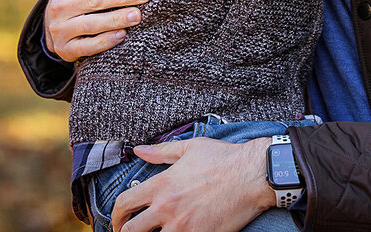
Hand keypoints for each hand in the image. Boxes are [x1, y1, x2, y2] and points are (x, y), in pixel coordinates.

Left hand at [112, 137, 274, 231]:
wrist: (254, 174)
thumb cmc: (225, 159)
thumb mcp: (191, 148)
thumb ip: (161, 151)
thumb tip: (139, 150)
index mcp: (162, 185)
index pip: (123, 204)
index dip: (116, 216)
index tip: (118, 221)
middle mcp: (167, 207)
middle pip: (130, 231)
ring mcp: (182, 226)